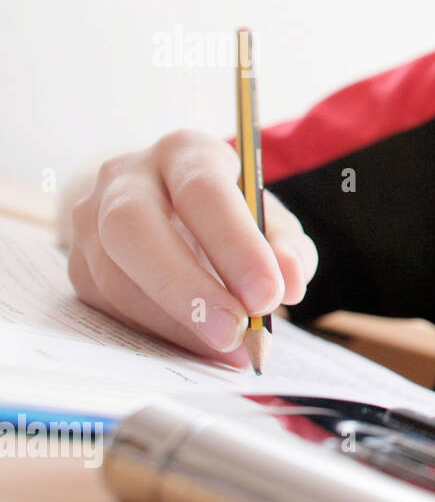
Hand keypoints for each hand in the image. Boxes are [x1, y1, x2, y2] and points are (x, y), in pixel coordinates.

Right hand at [64, 129, 317, 365]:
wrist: (162, 207)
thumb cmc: (227, 215)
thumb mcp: (267, 219)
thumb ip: (287, 248)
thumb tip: (290, 282)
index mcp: (184, 153)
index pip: (202, 190)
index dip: (235, 245)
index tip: (268, 294)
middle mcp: (127, 177)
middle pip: (134, 227)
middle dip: (188, 288)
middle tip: (235, 331)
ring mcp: (90, 218)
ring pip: (116, 275)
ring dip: (174, 322)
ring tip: (227, 348)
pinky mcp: (77, 263)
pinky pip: (108, 305)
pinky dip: (157, 332)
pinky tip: (197, 346)